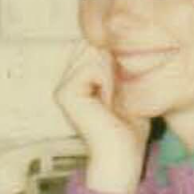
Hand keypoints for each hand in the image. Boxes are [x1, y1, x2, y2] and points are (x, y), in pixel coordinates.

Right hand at [54, 42, 149, 193]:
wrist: (122, 157)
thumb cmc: (130, 126)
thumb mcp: (128, 87)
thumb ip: (121, 62)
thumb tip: (125, 35)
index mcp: (78, 77)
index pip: (96, 43)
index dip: (118, 53)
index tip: (128, 83)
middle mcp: (67, 79)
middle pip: (94, 44)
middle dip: (116, 62)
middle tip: (123, 94)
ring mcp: (63, 86)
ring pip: (94, 52)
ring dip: (114, 73)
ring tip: (116, 100)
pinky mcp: (65, 93)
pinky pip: (91, 67)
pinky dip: (109, 81)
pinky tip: (111, 103)